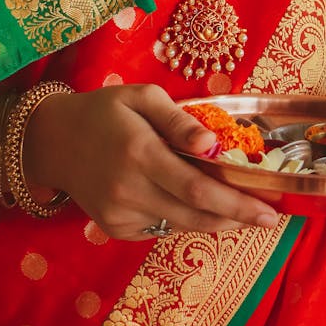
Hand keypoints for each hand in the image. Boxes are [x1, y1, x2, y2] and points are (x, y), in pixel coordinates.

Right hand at [23, 83, 280, 239]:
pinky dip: (183, 218)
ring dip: (216, 221)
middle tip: (270, 219)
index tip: (270, 210)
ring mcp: (120, 214)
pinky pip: (160, 227)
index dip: (237, 204)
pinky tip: (193, 203)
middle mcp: (129, 189)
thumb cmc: (105, 111)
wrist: (54, 141)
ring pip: (180, 225)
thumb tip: (214, 146)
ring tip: (244, 213)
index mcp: (140, 153)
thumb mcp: (142, 97)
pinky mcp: (115, 228)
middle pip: (195, 215)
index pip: (197, 189)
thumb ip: (180, 121)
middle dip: (237, 219)